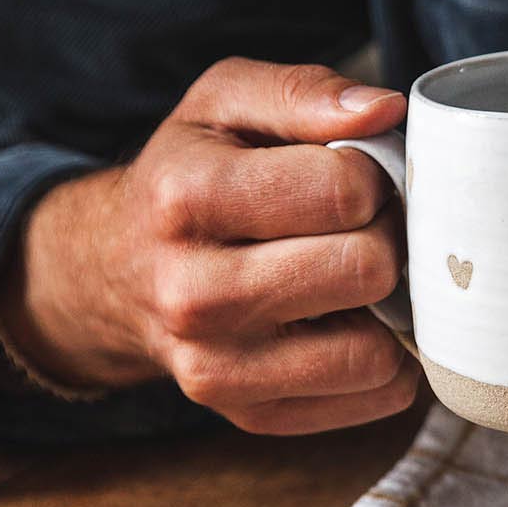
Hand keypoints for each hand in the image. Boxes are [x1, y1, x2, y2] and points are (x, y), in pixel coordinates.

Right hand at [0, 58, 420, 433]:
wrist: (115, 271)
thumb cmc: (190, 174)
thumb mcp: (225, 102)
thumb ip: (304, 91)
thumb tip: (385, 113)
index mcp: (187, 198)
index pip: (344, 190)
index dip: (373, 175)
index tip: (357, 176)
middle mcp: (193, 293)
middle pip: (367, 269)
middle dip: (387, 238)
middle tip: (369, 227)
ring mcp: (218, 368)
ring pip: (376, 351)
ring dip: (391, 308)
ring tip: (359, 276)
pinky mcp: (251, 415)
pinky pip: (376, 396)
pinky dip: (386, 358)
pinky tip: (352, 321)